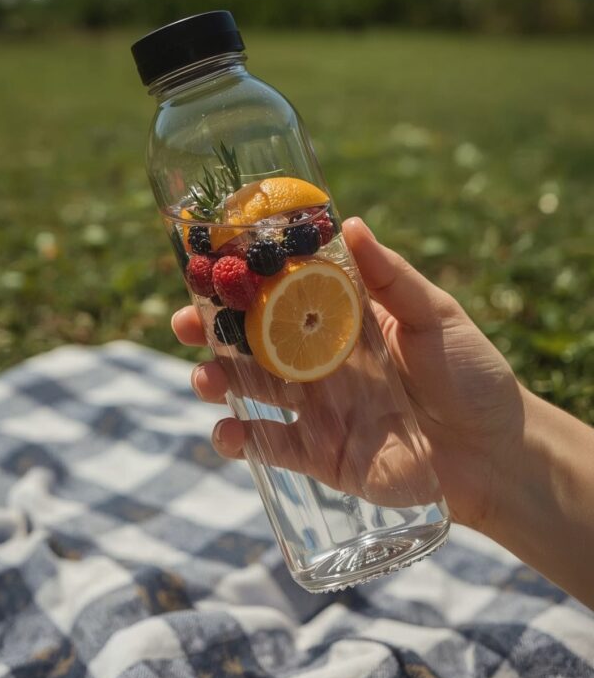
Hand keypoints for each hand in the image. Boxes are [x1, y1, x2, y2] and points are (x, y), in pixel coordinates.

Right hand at [173, 218, 523, 531]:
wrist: (494, 453)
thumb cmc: (471, 373)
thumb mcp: (433, 315)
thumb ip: (390, 277)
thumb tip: (350, 222)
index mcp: (343, 320)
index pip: (284, 293)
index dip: (245, 280)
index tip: (209, 263)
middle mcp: (320, 360)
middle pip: (253, 340)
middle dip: (212, 331)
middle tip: (183, 320)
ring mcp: (316, 408)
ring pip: (250, 390)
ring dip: (217, 381)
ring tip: (202, 376)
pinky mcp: (319, 455)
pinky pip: (269, 445)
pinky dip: (239, 440)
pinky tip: (225, 432)